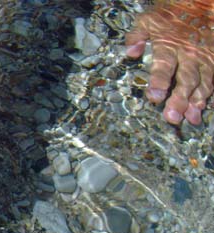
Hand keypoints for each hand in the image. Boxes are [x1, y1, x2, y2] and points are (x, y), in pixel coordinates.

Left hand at [126, 2, 213, 124]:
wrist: (200, 1)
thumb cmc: (170, 14)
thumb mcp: (148, 20)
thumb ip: (137, 36)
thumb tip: (130, 52)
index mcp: (169, 44)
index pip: (163, 66)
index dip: (159, 82)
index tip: (154, 97)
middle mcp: (189, 53)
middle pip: (185, 79)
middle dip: (179, 99)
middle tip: (171, 117)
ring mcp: (204, 57)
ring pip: (202, 82)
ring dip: (196, 101)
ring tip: (189, 118)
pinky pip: (212, 79)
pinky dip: (209, 95)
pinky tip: (202, 109)